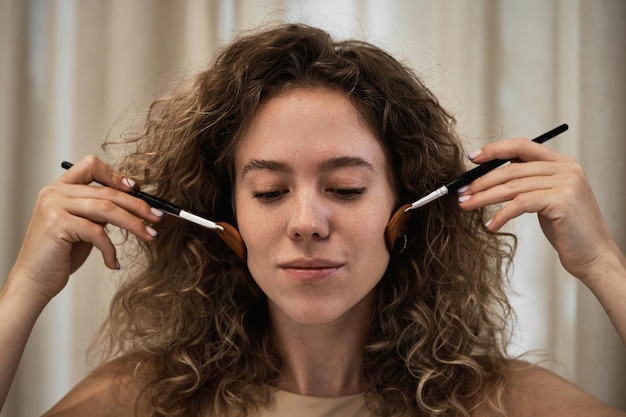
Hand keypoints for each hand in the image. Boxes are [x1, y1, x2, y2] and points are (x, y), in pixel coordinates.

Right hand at [7, 155, 162, 305]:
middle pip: (107, 191)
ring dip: (133, 224)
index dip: (116, 176)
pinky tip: (113, 262)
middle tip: (156, 217)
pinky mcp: (57, 224)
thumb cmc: (60, 255)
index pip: (91, 166)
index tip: (137, 190)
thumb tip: (133, 203)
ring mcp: (54, 206)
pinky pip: (97, 232)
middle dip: (137, 205)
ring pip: (107, 208)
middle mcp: (55, 192)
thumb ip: (98, 211)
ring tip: (150, 236)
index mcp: (60, 188)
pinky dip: (110, 249)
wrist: (33, 280)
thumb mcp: (82, 226)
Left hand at [457, 137, 617, 282]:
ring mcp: (565, 183)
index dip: (495, 150)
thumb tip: (491, 177)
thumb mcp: (548, 199)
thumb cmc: (568, 230)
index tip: (473, 159)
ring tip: (466, 205)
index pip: (522, 146)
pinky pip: (519, 204)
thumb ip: (529, 183)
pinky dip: (500, 215)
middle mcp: (565, 169)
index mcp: (562, 163)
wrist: (594, 256)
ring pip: (512, 186)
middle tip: (461, 192)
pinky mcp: (561, 201)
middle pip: (512, 168)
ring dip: (484, 197)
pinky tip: (490, 225)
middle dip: (481, 180)